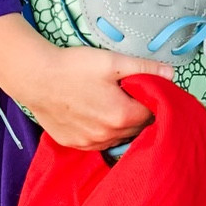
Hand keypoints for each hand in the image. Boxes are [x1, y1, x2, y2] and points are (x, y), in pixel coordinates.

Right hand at [6, 48, 170, 151]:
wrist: (34, 77)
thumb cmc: (73, 68)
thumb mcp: (113, 61)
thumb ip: (145, 68)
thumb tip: (171, 74)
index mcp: (122, 116)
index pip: (153, 115)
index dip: (155, 102)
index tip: (150, 92)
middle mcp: (107, 135)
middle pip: (137, 129)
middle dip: (141, 114)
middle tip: (134, 97)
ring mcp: (89, 142)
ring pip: (118, 137)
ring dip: (123, 125)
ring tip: (116, 105)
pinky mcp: (73, 144)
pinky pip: (98, 143)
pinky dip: (104, 132)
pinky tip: (98, 116)